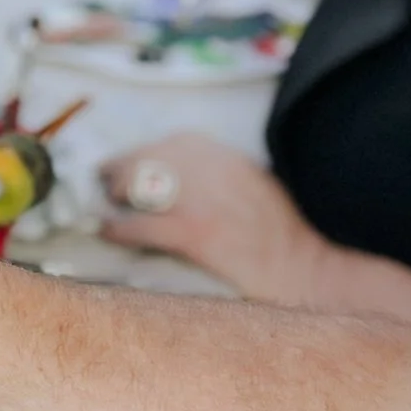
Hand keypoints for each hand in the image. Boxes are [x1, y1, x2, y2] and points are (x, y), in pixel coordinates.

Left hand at [98, 132, 324, 299]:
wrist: (305, 267)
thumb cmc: (281, 232)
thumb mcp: (251, 182)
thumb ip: (217, 172)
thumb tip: (174, 174)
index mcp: (226, 154)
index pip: (170, 143)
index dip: (140, 154)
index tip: (124, 165)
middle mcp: (211, 166)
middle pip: (146, 157)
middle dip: (120, 171)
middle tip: (106, 186)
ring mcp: (201, 198)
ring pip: (138, 184)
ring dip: (116, 194)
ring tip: (107, 206)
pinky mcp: (195, 233)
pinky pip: (141, 226)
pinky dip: (118, 229)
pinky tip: (107, 232)